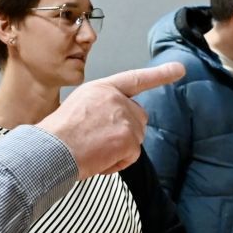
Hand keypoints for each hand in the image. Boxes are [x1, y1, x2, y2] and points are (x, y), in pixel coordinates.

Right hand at [39, 63, 184, 176]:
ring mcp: (125, 118)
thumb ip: (102, 108)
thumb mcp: (79, 107)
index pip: (135, 79)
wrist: (52, 149)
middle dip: (126, 131)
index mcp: (103, 89)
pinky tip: (98, 159)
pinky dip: (118, 162)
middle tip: (99, 140)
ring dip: (120, 148)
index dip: (160, 75)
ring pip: (136, 138)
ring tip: (94, 149)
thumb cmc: (58, 134)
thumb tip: (112, 123)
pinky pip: (131, 156)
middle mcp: (117, 99)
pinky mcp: (129, 138)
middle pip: (138, 118)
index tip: (180, 69)